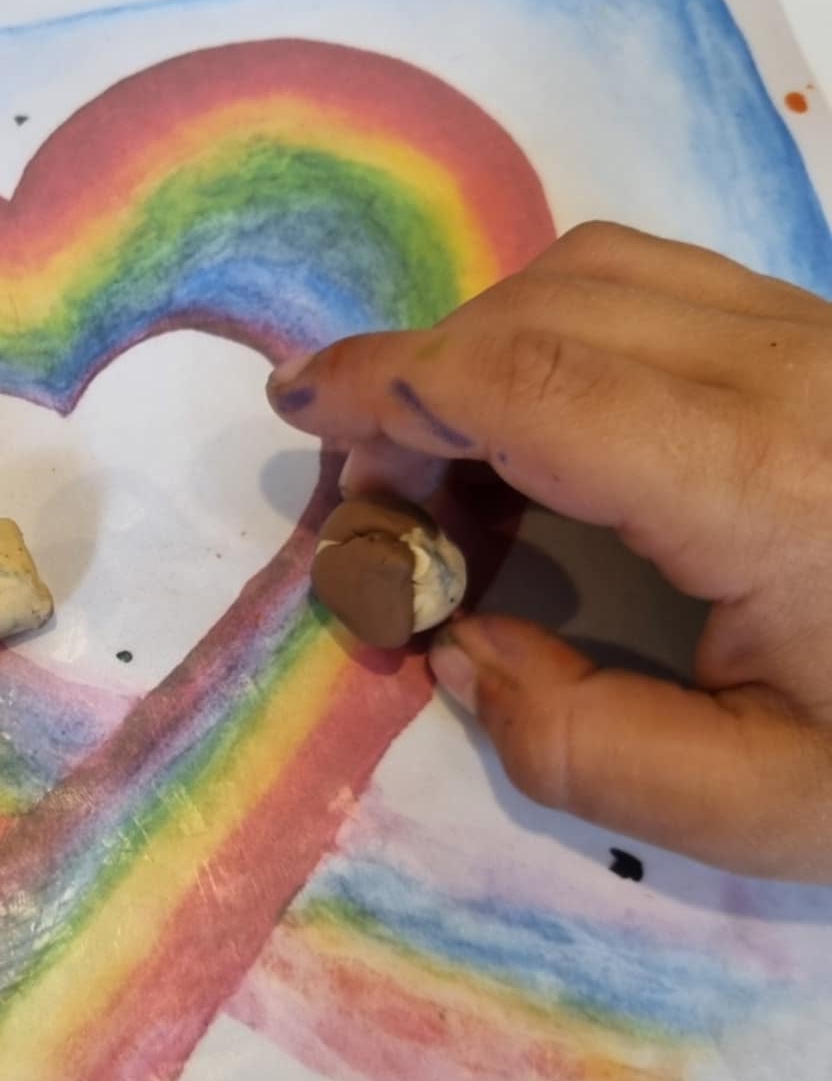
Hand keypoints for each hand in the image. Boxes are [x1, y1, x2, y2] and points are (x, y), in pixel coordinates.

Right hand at [267, 222, 831, 878]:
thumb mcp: (764, 808)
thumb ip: (579, 742)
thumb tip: (460, 648)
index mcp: (763, 480)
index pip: (528, 377)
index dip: (391, 382)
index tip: (301, 407)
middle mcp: (794, 369)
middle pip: (549, 302)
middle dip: (425, 376)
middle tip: (378, 495)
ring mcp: (826, 338)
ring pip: (608, 272)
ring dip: (495, 345)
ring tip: (455, 466)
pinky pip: (670, 291)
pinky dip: (569, 337)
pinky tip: (557, 436)